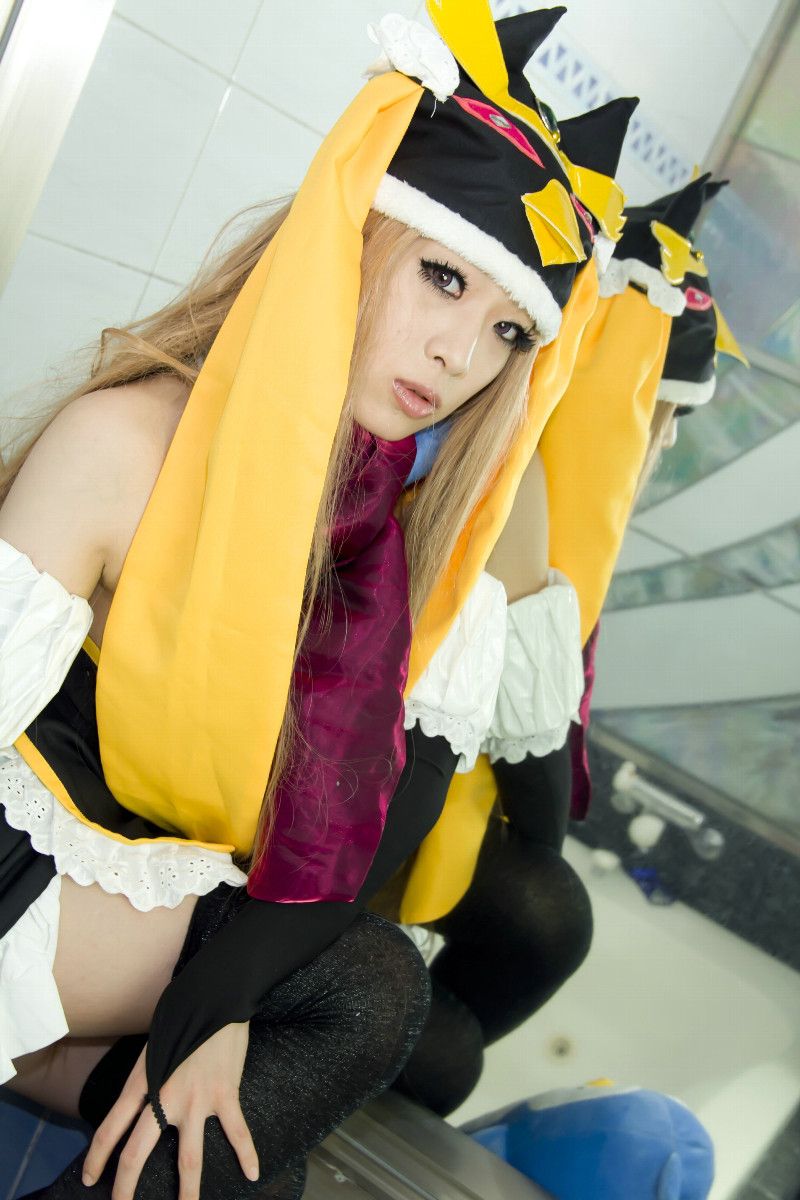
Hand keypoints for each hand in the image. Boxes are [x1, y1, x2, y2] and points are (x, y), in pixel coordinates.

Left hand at [83, 1021, 258, 1199]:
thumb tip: (139, 1108)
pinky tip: (253, 1174)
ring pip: (188, 1158)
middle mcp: (164, 1097)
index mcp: (142, 1083)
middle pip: (136, 1153)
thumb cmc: (181, 1017)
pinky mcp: (225, 1094)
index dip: (96, 1160)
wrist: (215, 996)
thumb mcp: (152, 1049)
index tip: (90, 1181)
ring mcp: (196, 1099)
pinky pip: (236, 1133)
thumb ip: (145, 1081)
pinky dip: (247, 1155)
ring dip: (187, 1191)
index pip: (109, 1129)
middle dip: (125, 1187)